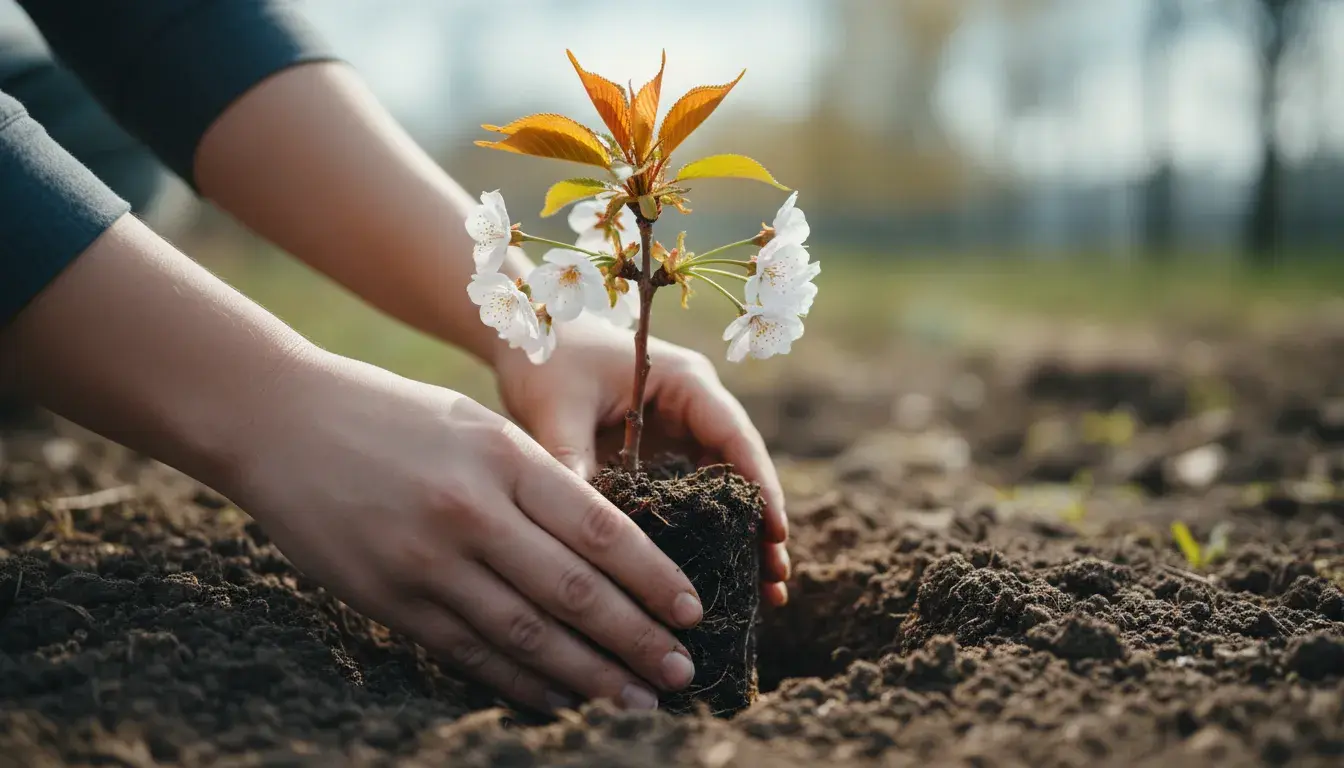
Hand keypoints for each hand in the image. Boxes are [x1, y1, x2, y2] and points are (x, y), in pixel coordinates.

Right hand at [227, 352, 705, 711]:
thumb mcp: (476, 424)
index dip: (653, 577)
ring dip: (588, 675)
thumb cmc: (391, 414)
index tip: (693, 610)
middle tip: (680, 673)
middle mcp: (470, 511)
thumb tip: (605, 544)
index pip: (599, 529)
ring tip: (634, 701)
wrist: (279, 421)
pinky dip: (518, 681)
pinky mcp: (388, 598)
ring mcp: (425, 560)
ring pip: (525, 633)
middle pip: (573, 590)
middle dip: (635, 639)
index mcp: (503, 456)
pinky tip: (559, 700)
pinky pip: (467, 650)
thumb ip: (536, 478)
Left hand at [494, 317, 790, 606]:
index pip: (734, 436)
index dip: (760, 484)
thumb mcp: (557, 406)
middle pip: (740, 470)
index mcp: (684, 382)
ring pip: (722, 491)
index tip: (776, 533)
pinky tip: (711, 579)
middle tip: (778, 580)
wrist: (530, 339)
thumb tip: (578, 526)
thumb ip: (570, 459)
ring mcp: (680, 434)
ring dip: (740, 538)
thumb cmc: (549, 358)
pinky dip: (704, 536)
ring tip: (764, 596)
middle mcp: (694, 408)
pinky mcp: (660, 458)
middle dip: (760, 525)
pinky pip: (691, 500)